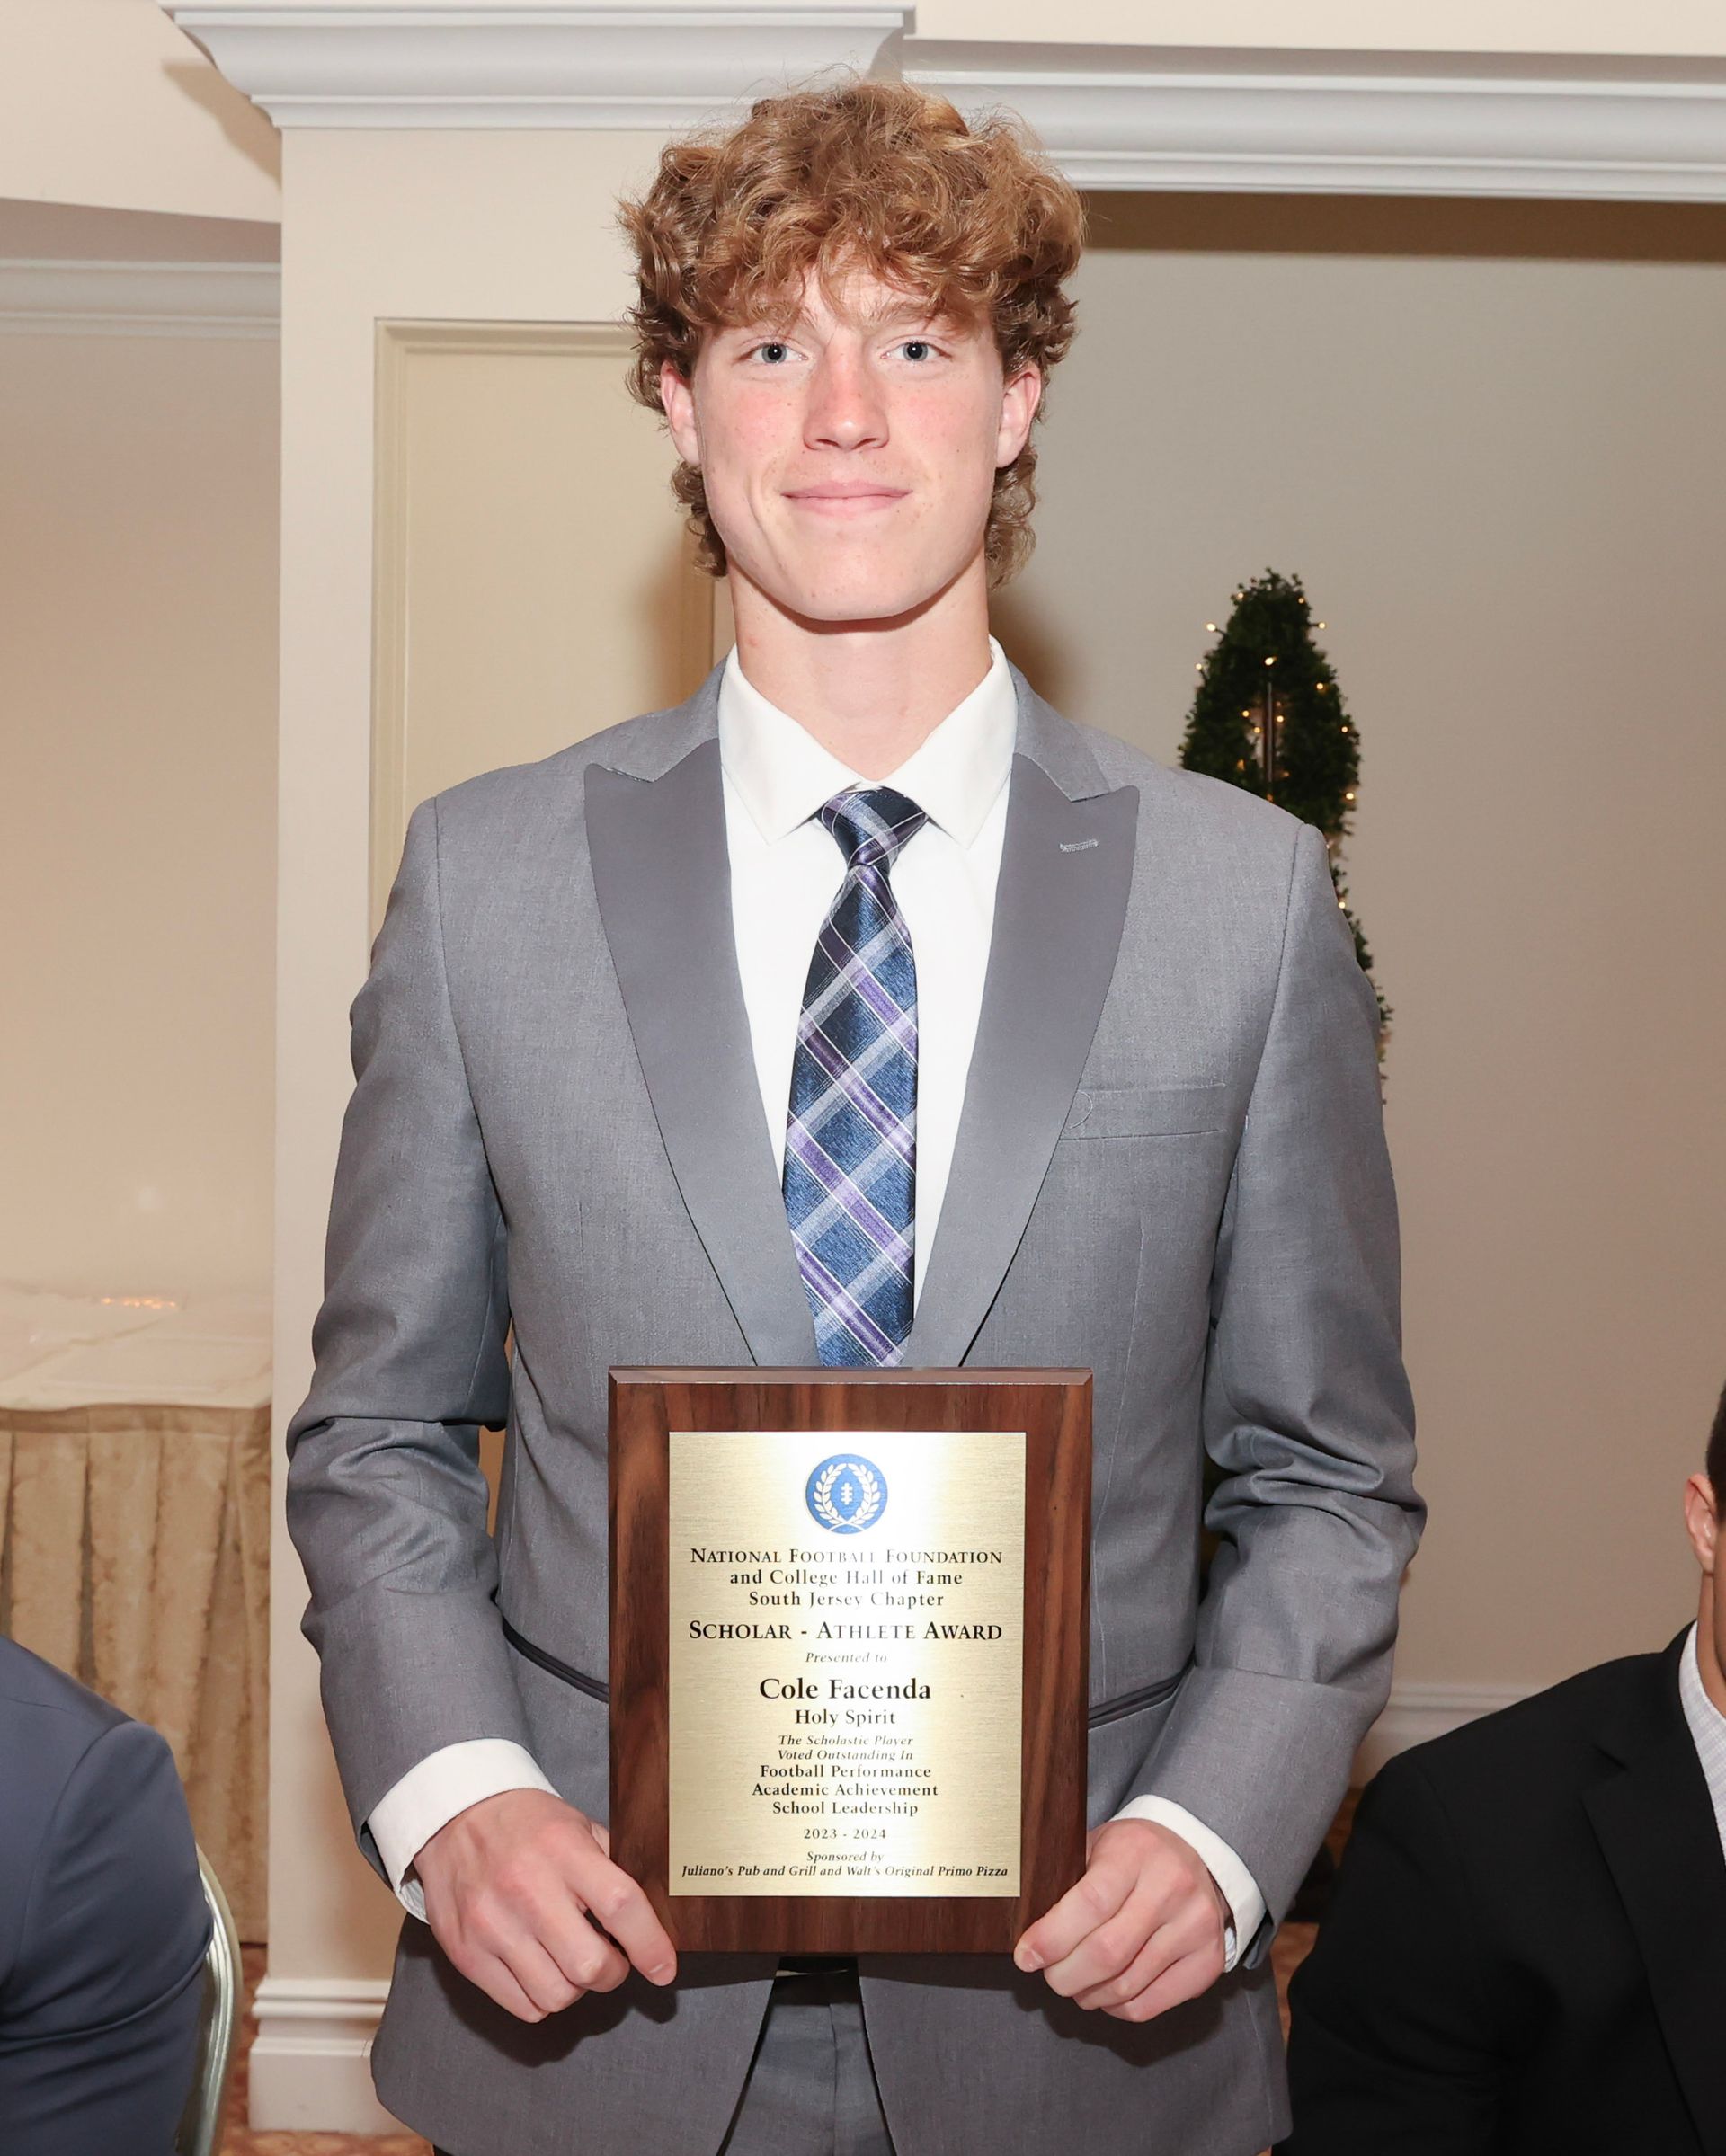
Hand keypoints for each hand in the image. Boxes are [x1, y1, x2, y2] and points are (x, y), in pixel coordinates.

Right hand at [412, 1788, 676, 2021]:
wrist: (455, 1818)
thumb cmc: (525, 1824)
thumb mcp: (577, 1826)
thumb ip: (612, 1867)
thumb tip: (652, 1915)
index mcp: (563, 1851)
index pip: (620, 1904)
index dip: (650, 1944)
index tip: (664, 1968)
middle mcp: (526, 1890)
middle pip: (590, 1965)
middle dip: (613, 1973)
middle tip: (611, 1959)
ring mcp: (492, 1926)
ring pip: (556, 1995)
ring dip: (576, 1988)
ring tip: (571, 1960)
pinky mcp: (467, 1955)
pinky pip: (522, 2006)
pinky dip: (542, 1997)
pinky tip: (542, 1968)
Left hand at [1012, 1818, 1228, 2022]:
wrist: (1198, 1854)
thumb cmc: (1135, 1853)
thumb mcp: (1100, 1845)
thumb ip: (1067, 1879)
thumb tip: (1027, 1929)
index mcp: (1136, 1852)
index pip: (1090, 1904)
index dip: (1052, 1938)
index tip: (1027, 1956)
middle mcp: (1171, 1888)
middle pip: (1107, 1953)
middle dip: (1065, 1975)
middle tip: (1049, 1975)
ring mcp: (1195, 1926)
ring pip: (1126, 1985)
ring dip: (1088, 1995)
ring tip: (1074, 1984)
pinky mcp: (1207, 1961)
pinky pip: (1150, 2005)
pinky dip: (1117, 2008)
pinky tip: (1105, 1994)